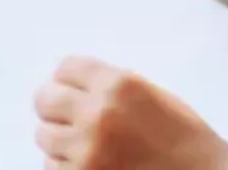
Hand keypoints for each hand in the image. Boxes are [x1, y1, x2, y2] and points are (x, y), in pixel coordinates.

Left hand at [34, 56, 227, 169]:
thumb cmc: (183, 138)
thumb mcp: (150, 94)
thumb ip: (109, 85)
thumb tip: (69, 82)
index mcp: (118, 85)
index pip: (64, 68)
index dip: (68, 79)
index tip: (73, 88)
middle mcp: (97, 115)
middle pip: (44, 99)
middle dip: (55, 107)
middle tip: (69, 117)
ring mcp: (88, 152)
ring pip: (44, 136)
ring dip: (60, 140)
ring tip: (86, 145)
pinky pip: (51, 166)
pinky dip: (65, 165)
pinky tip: (90, 165)